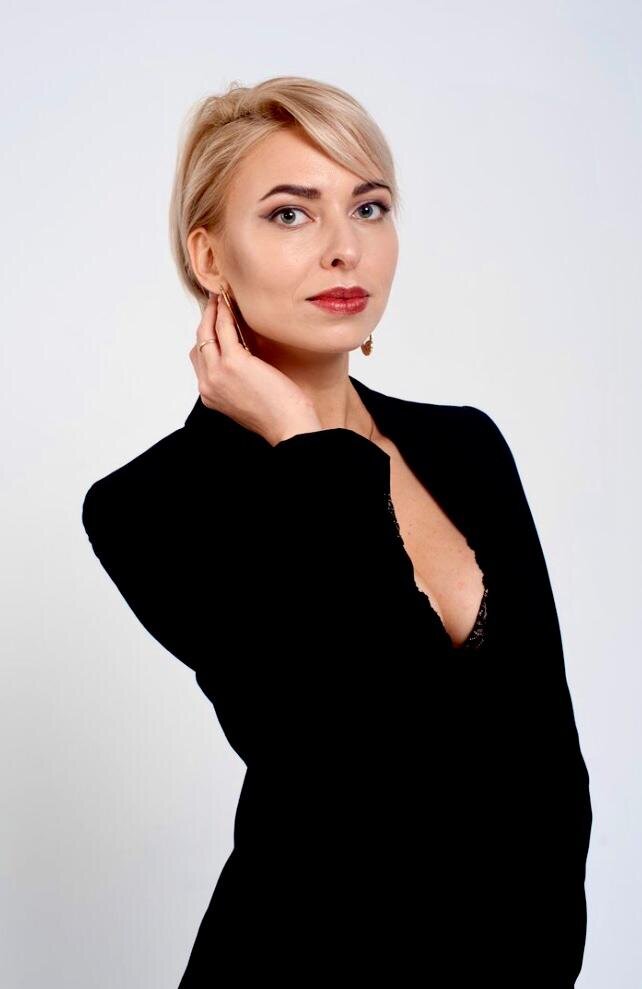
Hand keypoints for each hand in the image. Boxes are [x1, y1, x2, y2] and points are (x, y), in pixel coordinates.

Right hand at [189, 293, 321, 446]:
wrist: (290, 428)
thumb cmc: (278, 415)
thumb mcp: (249, 397)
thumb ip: (238, 380)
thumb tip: (245, 356)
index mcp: (210, 395)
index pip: (199, 360)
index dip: (206, 337)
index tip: (214, 321)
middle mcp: (208, 385)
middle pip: (199, 344)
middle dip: (205, 321)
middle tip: (215, 302)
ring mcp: (217, 374)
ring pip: (206, 333)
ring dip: (213, 311)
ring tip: (222, 296)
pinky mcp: (233, 363)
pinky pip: (224, 329)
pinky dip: (225, 312)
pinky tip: (231, 302)